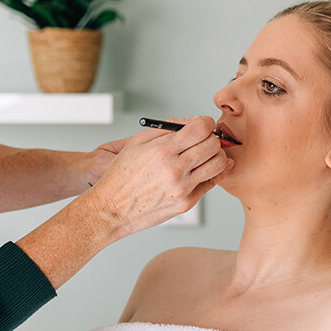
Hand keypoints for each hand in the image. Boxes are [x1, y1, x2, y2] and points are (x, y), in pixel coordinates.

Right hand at [81, 116, 231, 236]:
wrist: (112, 208)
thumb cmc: (121, 175)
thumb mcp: (137, 143)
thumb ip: (166, 129)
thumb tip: (190, 122)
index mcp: (162, 150)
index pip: (201, 128)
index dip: (206, 122)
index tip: (203, 124)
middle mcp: (175, 169)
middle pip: (213, 145)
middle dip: (211, 138)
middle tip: (202, 139)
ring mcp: (182, 188)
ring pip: (218, 164)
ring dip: (215, 156)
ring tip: (202, 155)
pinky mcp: (186, 203)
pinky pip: (211, 183)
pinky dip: (210, 173)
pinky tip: (200, 170)